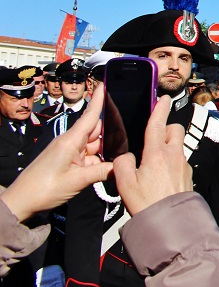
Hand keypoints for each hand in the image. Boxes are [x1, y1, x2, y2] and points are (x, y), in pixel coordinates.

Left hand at [0, 84, 112, 221]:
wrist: (21, 202)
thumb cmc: (43, 189)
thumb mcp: (76, 181)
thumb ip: (102, 172)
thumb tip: (122, 166)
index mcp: (71, 141)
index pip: (89, 116)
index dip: (98, 100)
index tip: (104, 84)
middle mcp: (71, 143)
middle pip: (97, 131)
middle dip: (112, 135)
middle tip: (129, 139)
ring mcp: (69, 153)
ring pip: (95, 146)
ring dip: (106, 152)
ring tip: (120, 159)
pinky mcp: (68, 162)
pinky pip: (89, 157)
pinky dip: (98, 162)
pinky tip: (107, 168)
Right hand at [113, 95, 191, 215]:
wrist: (169, 222)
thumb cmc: (146, 203)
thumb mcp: (124, 183)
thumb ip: (122, 163)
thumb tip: (127, 156)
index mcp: (157, 153)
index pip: (158, 123)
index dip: (160, 108)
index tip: (163, 98)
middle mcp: (174, 155)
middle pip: (175, 130)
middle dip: (166, 128)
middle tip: (153, 138)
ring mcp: (183, 164)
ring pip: (178, 145)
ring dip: (169, 146)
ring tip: (154, 162)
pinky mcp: (188, 175)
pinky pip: (180, 160)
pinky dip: (172, 162)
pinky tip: (161, 175)